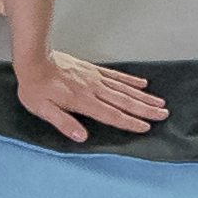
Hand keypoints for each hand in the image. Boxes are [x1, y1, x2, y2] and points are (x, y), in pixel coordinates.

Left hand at [15, 51, 167, 145]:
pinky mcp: (93, 70)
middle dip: (145, 109)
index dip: (129, 122)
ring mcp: (95, 79)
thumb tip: (82, 137)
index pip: (111, 115)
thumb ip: (64, 123)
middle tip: (164, 114)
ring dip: (144, 96)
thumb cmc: (35, 88)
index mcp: (83, 102)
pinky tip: (142, 83)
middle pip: (125, 101)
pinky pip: (116, 75)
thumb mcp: (43, 110)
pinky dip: (131, 80)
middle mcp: (94, 90)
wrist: (34, 59)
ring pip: (125, 89)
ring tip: (160, 102)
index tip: (146, 127)